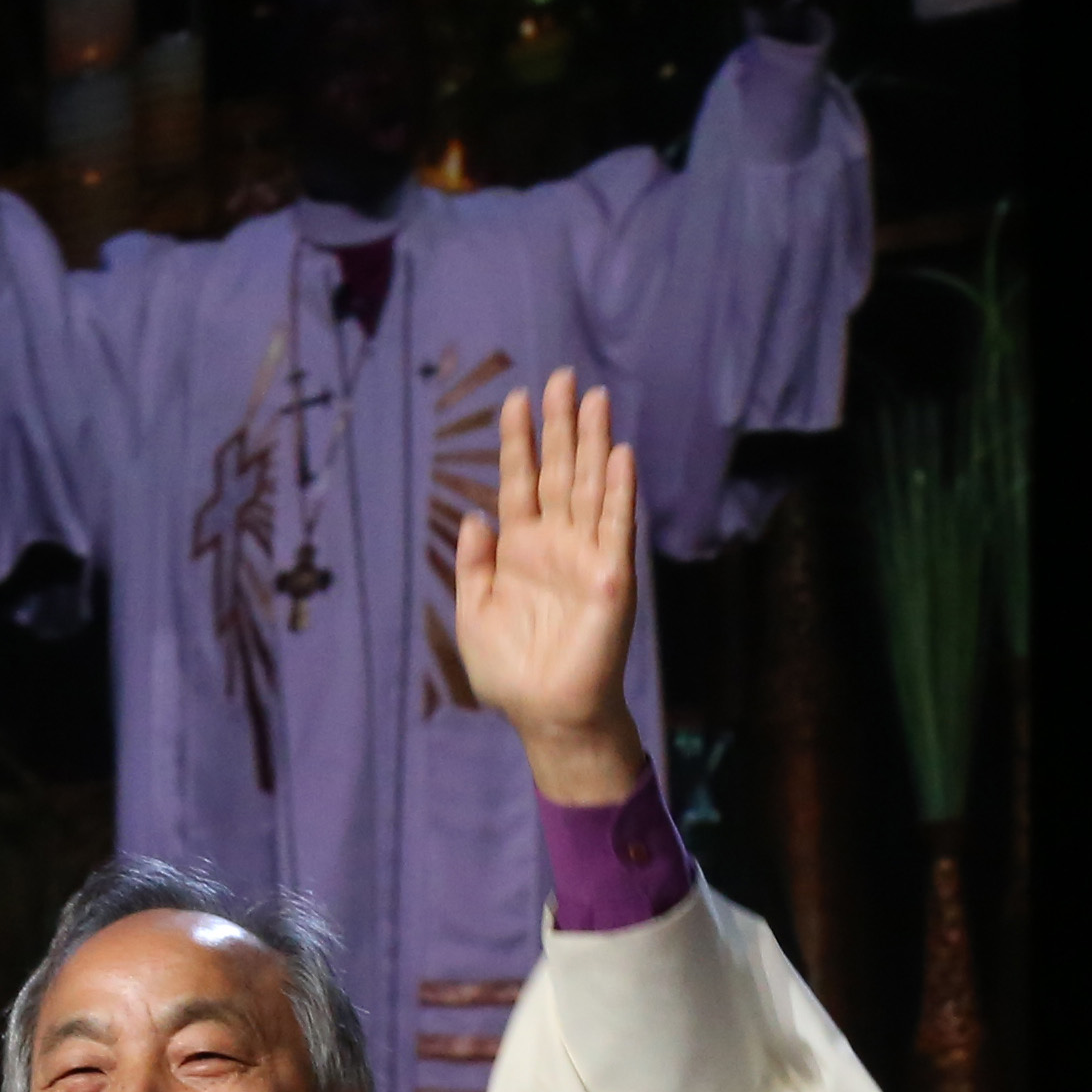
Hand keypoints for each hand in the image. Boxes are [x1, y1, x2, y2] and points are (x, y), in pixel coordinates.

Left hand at [449, 369, 647, 803]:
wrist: (546, 715)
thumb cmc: (510, 673)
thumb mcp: (473, 613)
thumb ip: (472, 565)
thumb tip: (473, 516)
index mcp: (520, 549)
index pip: (520, 482)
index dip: (519, 441)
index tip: (516, 397)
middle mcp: (556, 544)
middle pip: (559, 472)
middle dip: (559, 426)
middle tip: (561, 377)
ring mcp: (586, 557)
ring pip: (591, 488)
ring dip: (593, 443)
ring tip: (594, 398)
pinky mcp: (612, 578)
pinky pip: (616, 526)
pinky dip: (619, 491)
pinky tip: (619, 454)